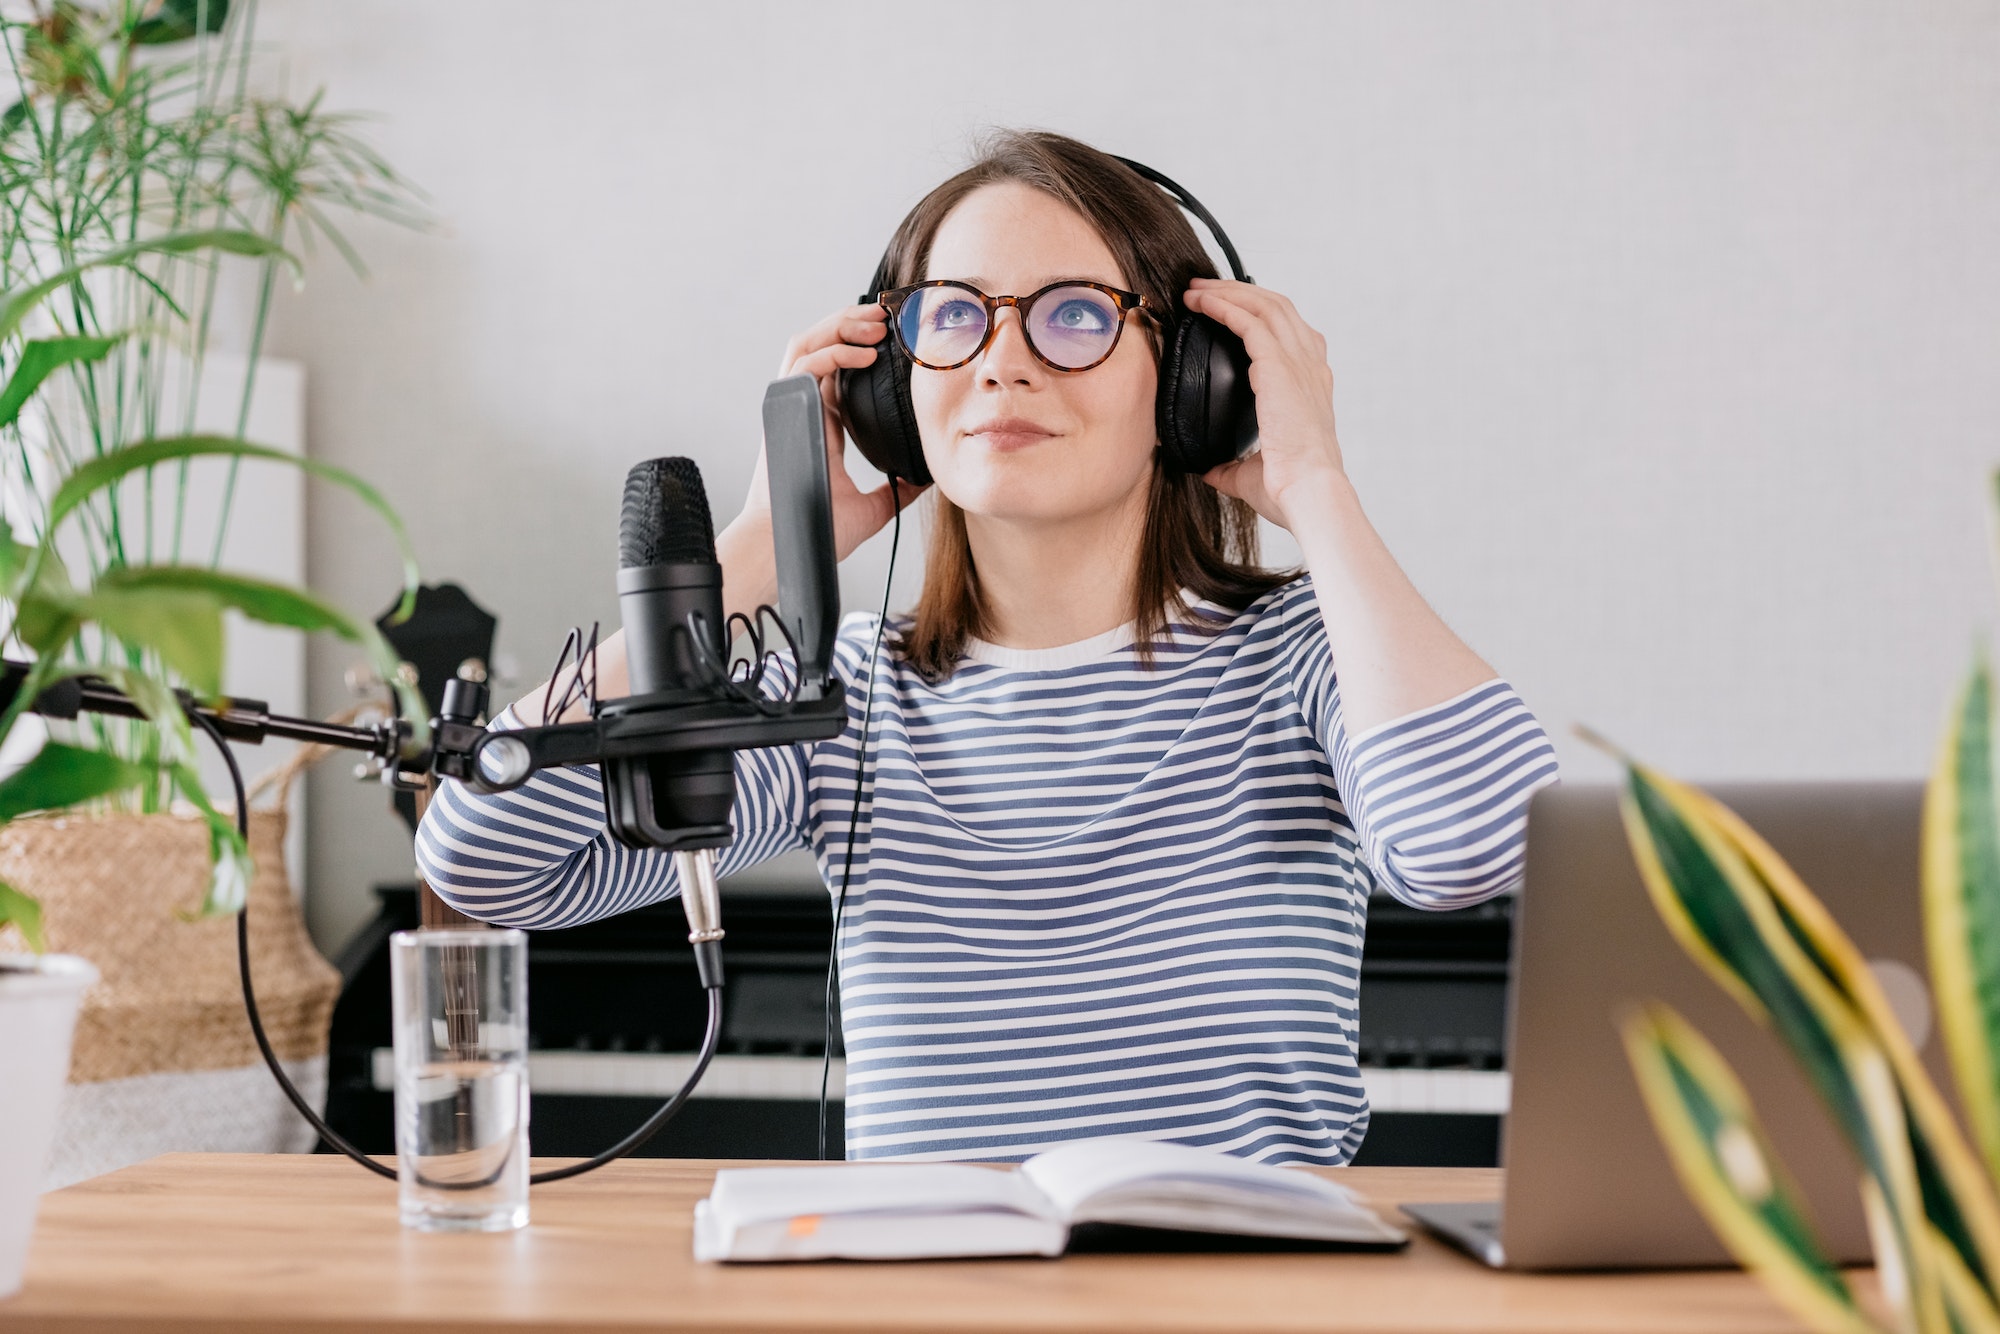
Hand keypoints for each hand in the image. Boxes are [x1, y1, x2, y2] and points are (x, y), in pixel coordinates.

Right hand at [740, 303, 925, 559]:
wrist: (790, 547)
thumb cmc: (821, 531)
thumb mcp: (874, 506)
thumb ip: (898, 489)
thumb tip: (928, 480)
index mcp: (818, 424)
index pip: (834, 369)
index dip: (858, 346)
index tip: (893, 338)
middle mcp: (800, 408)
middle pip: (817, 344)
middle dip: (851, 323)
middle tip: (888, 318)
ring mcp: (789, 407)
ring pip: (806, 343)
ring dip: (841, 325)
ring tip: (877, 323)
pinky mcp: (785, 411)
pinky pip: (806, 364)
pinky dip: (835, 350)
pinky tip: (866, 353)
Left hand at [1181, 278, 1345, 530]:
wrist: (1307, 493)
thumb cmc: (1290, 489)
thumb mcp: (1253, 474)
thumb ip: (1232, 466)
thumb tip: (1210, 470)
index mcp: (1311, 387)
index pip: (1290, 335)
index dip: (1261, 316)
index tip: (1230, 311)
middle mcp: (1311, 367)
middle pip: (1278, 308)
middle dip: (1240, 292)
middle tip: (1204, 289)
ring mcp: (1299, 362)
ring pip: (1265, 305)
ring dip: (1227, 292)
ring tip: (1197, 289)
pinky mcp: (1280, 364)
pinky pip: (1248, 320)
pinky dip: (1223, 306)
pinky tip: (1199, 303)